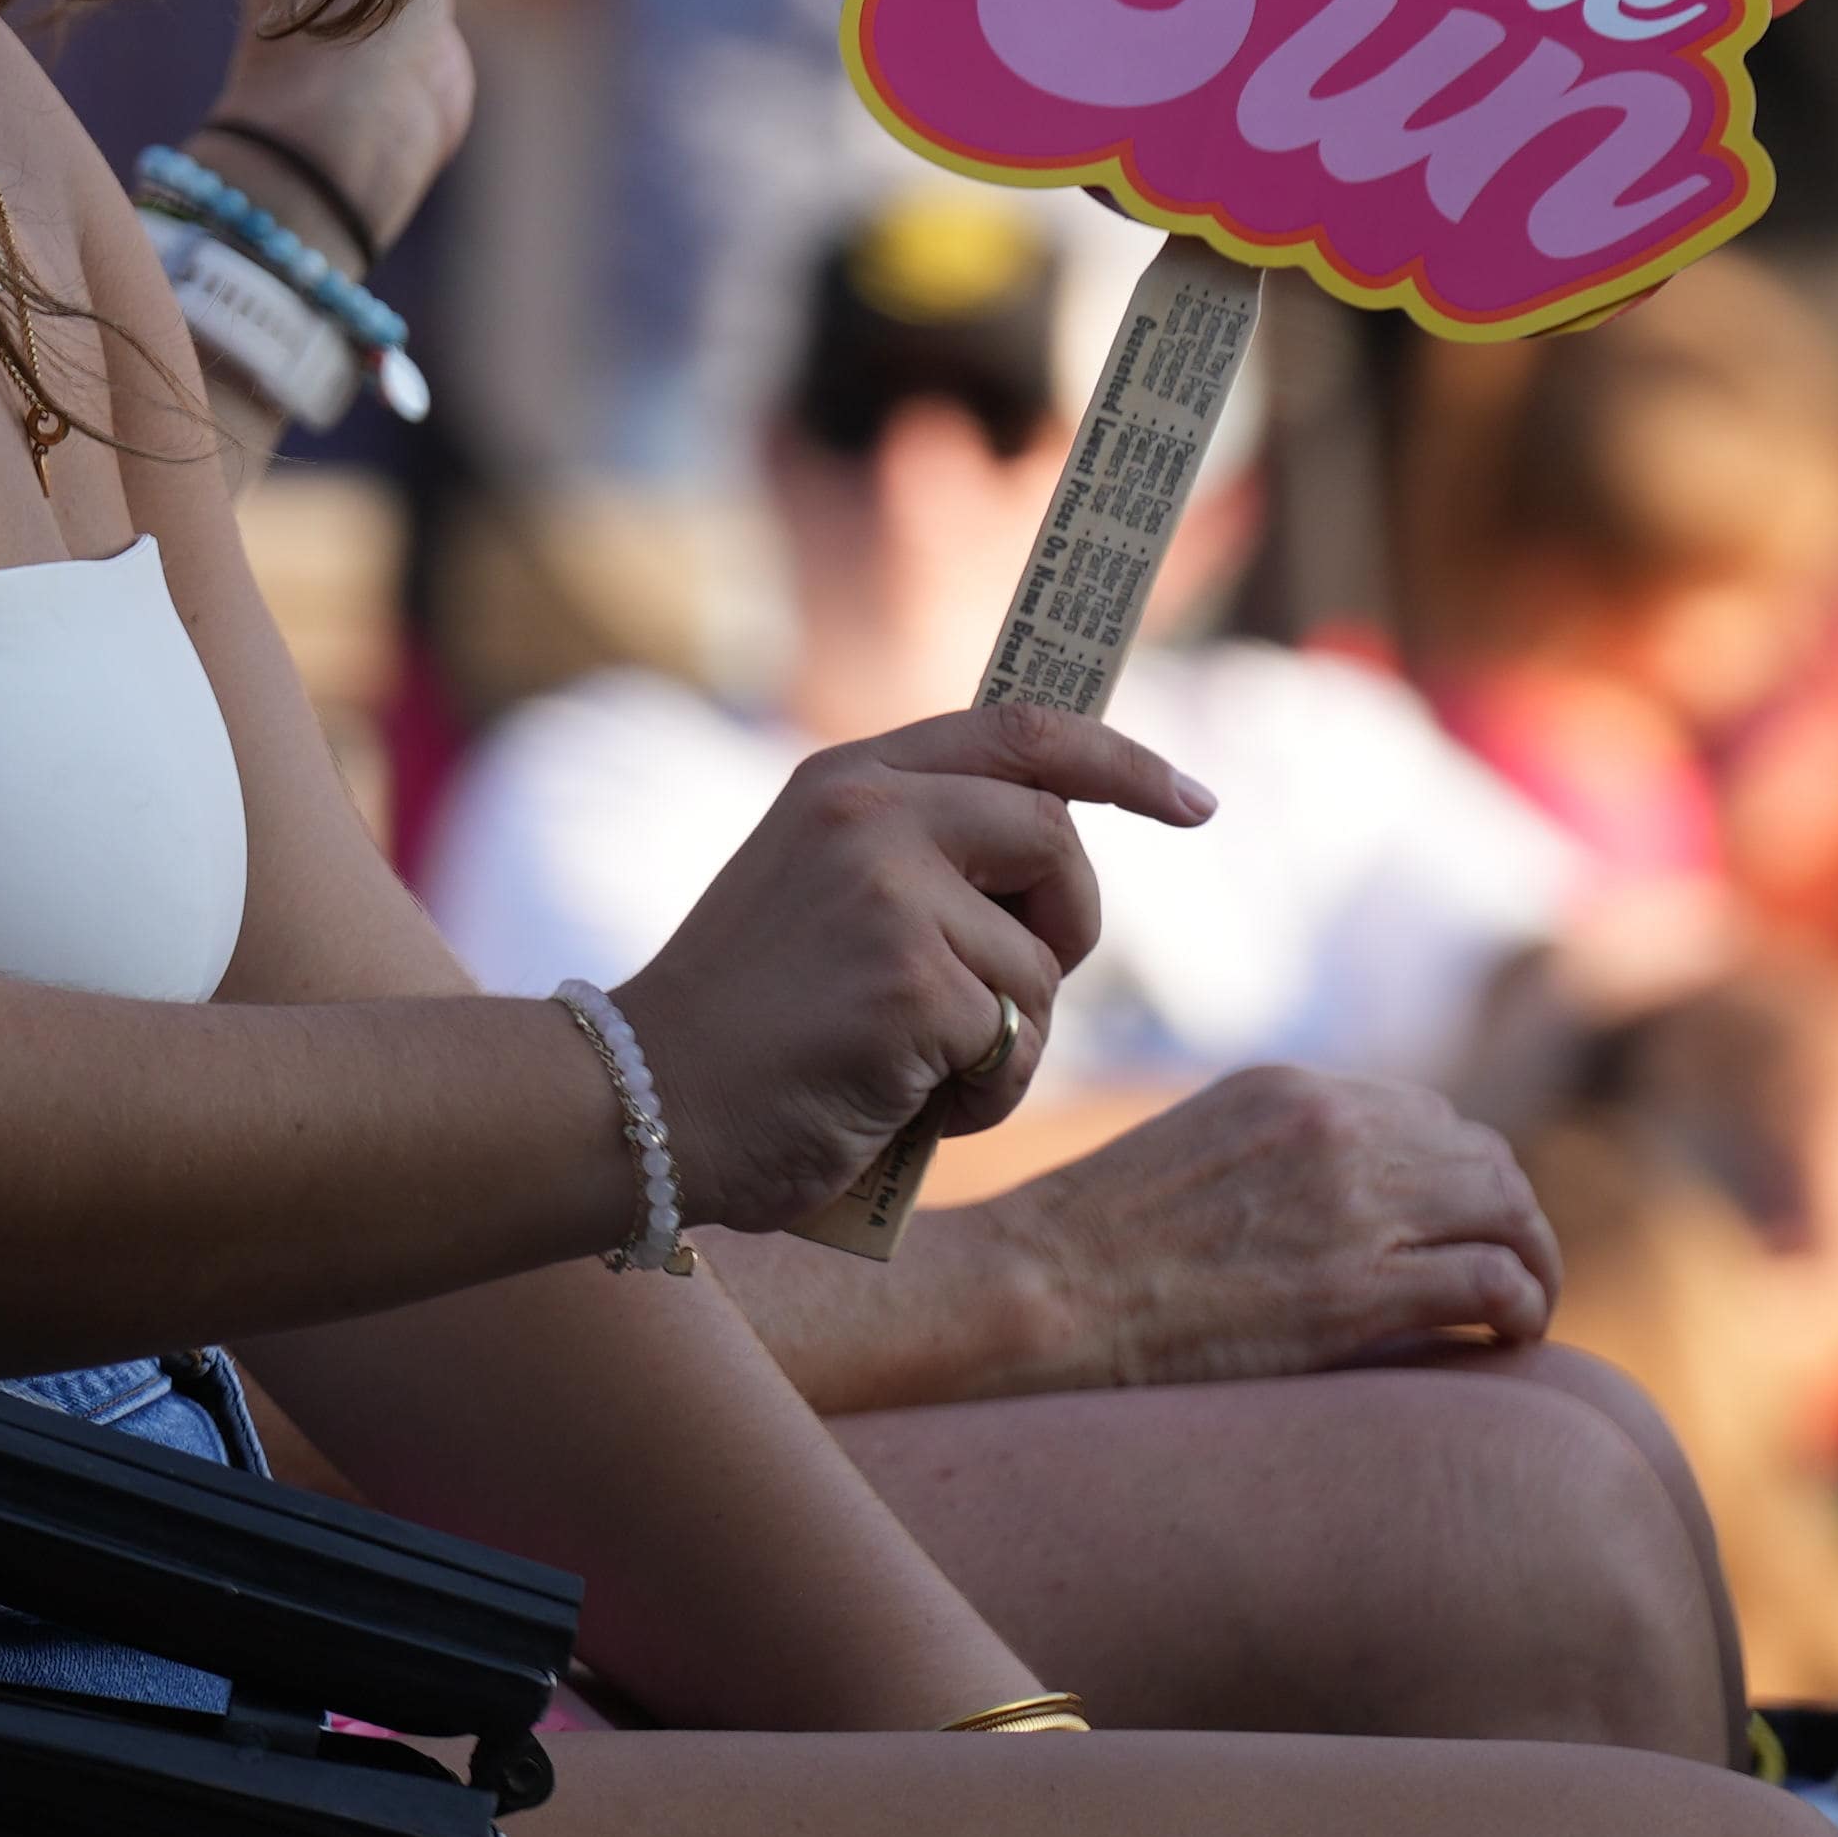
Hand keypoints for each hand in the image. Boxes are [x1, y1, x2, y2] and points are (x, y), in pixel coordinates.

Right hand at [616, 711, 1207, 1233]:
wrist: (645, 1103)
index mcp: (848, 780)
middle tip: (1014, 994)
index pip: (1021, 731)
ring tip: (917, 1069)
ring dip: (1010, 1038)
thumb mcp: (821, 892)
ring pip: (1042, 963)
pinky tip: (902, 1105)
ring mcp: (890, 893)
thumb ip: (918, 854)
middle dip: (1068, 925)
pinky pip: (1016, 1042)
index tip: (1192, 800)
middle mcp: (870, 814)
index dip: (1121, 760)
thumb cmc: (744, 1024)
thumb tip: (1052, 860)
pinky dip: (983, 1095)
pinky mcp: (913, 985)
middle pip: (1056, 839)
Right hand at [930, 1065, 1556, 1392]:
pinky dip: (1525, 1309)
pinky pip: (1495, 1281)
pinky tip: (1512, 1342)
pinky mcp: (1359, 1288)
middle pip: (1484, 1156)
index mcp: (1290, 1088)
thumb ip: (1272, 1161)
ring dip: (1533, 1262)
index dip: (1458, 1180)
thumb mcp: (1191, 1158)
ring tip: (1525, 1314)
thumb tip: (1337, 1215)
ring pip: (1509, 1209)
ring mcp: (1351, 1202)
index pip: (1426, 1114)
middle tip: (1512, 1279)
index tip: (1456, 1234)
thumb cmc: (1089, 1250)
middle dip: (1510, 1219)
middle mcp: (1334, 1125)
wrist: (1037, 1294)